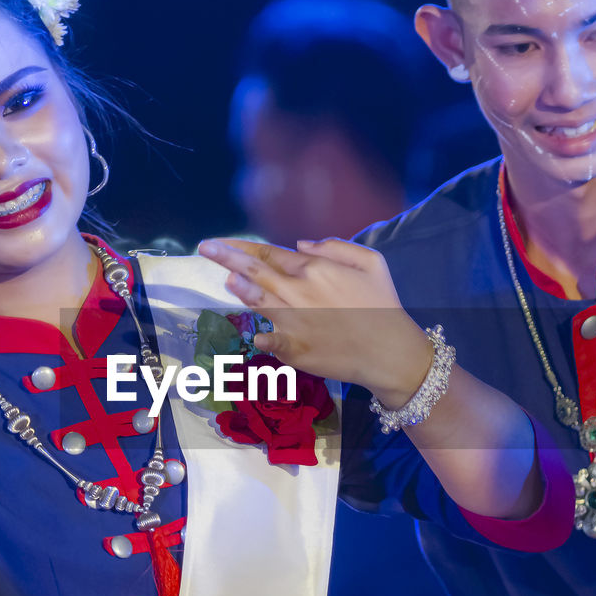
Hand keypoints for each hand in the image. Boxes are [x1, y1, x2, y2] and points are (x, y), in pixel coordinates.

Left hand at [197, 237, 431, 404]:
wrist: (390, 352)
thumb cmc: (383, 305)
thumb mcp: (372, 262)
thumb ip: (335, 247)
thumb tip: (298, 245)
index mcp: (315, 268)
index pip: (269, 253)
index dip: (241, 247)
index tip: (219, 243)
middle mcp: (299, 292)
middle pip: (254, 271)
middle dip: (226, 258)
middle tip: (204, 248)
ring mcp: (294, 321)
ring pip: (256, 300)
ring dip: (238, 289)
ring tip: (226, 281)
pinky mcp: (295, 349)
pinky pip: (268, 340)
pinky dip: (260, 336)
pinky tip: (255, 336)